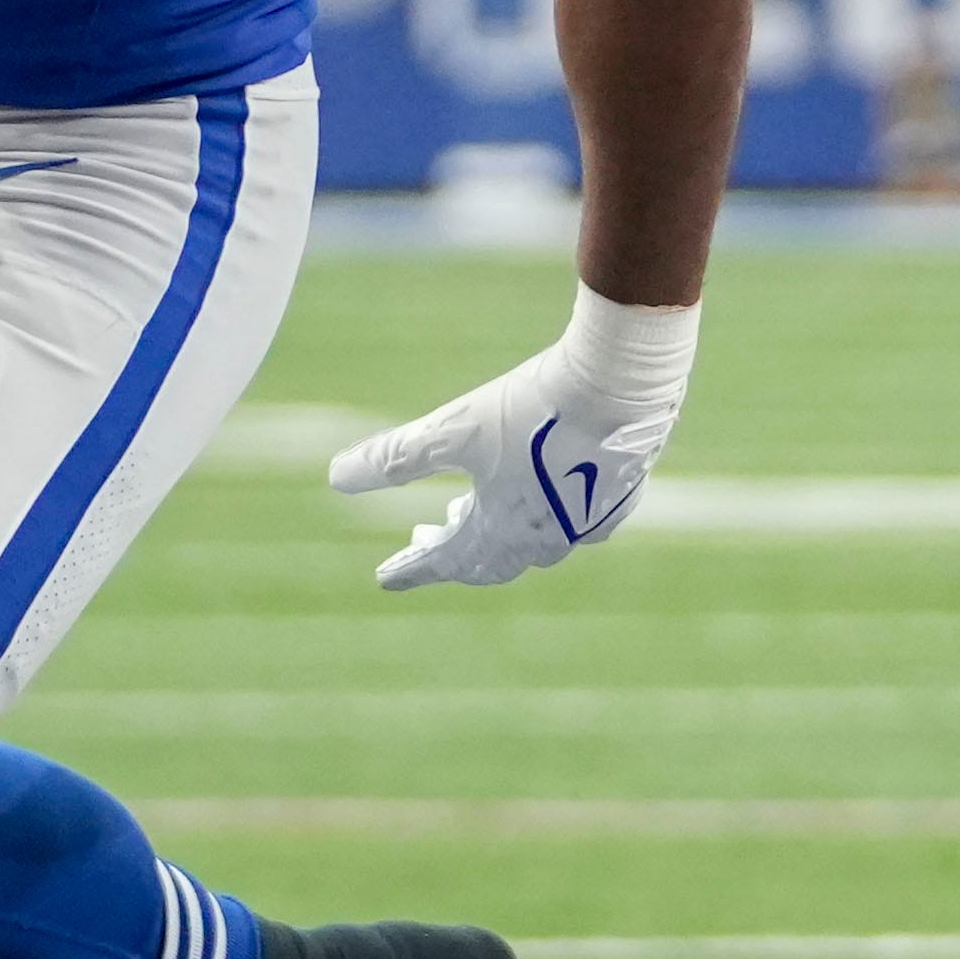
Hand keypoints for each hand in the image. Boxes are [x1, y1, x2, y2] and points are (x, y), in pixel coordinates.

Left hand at [326, 287, 699, 592]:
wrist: (623, 382)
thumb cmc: (534, 405)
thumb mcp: (453, 428)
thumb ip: (395, 456)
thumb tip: (336, 478)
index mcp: (503, 528)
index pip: (446, 560)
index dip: (412, 567)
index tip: (384, 576)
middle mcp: (546, 537)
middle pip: (490, 560)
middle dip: (452, 552)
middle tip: (423, 538)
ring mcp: (587, 521)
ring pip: (534, 544)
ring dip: (497, 536)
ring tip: (473, 510)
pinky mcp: (619, 496)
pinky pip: (576, 525)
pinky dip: (546, 518)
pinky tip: (547, 495)